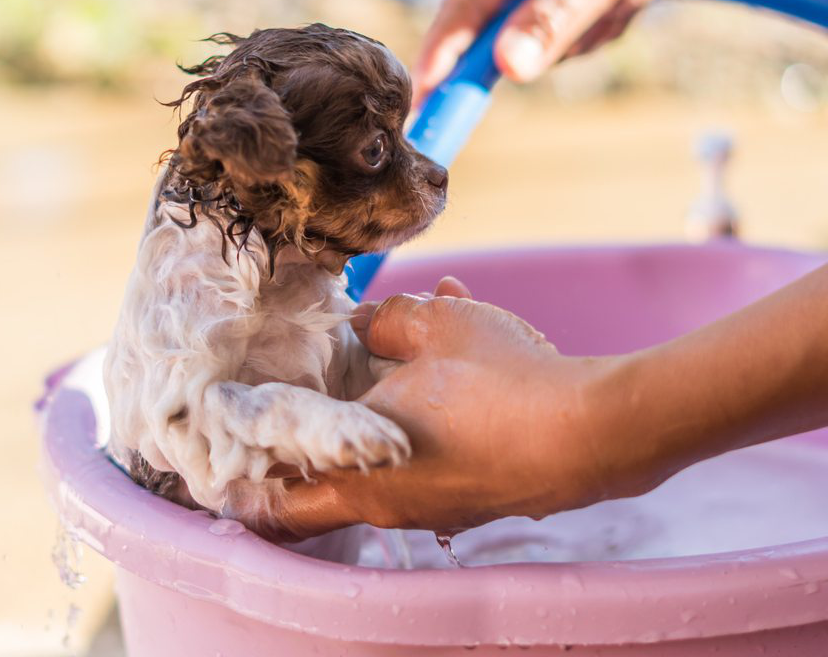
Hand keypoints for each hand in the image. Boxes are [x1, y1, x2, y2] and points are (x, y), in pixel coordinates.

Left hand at [258, 277, 681, 541]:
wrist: (593, 432)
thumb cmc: (501, 381)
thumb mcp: (432, 325)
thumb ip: (384, 319)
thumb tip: (365, 323)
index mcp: (352, 474)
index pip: (271, 489)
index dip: (248, 460)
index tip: (234, 431)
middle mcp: (385, 503)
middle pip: (322, 475)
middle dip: (314, 425)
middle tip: (308, 384)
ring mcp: (434, 507)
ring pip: (386, 450)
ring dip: (387, 395)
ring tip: (418, 321)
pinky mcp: (476, 497)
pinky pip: (434, 449)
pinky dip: (433, 406)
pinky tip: (465, 340)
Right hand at [413, 0, 716, 98]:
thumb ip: (551, 24)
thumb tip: (508, 69)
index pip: (462, 7)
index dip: (442, 58)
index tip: (422, 104)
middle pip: (493, 32)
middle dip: (546, 43)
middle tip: (596, 23)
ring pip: (526, 43)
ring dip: (573, 40)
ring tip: (614, 4)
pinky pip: (546, 38)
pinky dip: (580, 35)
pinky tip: (608, 8)